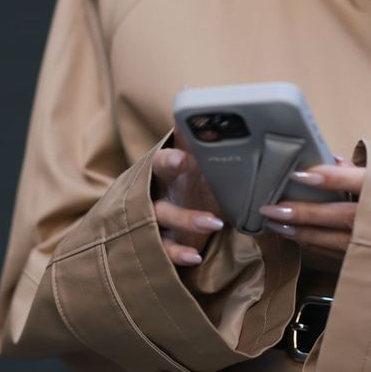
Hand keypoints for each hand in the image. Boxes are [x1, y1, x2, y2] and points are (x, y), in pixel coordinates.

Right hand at [151, 131, 224, 266]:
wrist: (171, 228)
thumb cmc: (188, 192)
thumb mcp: (198, 172)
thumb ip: (204, 150)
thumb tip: (218, 114)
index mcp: (164, 173)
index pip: (162, 159)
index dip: (170, 156)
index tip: (183, 153)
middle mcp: (155, 193)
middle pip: (153, 178)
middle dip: (166, 169)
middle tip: (182, 160)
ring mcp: (154, 219)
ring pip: (161, 217)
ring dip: (186, 218)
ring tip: (215, 222)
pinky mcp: (160, 244)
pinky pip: (164, 250)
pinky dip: (178, 253)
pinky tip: (195, 256)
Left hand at [257, 156, 365, 260]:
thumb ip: (360, 171)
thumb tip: (331, 160)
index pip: (360, 182)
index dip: (331, 178)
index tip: (298, 174)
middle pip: (343, 216)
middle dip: (305, 213)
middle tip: (273, 209)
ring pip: (337, 241)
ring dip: (304, 233)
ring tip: (275, 224)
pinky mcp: (370, 259)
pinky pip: (338, 254)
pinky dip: (314, 244)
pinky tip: (294, 236)